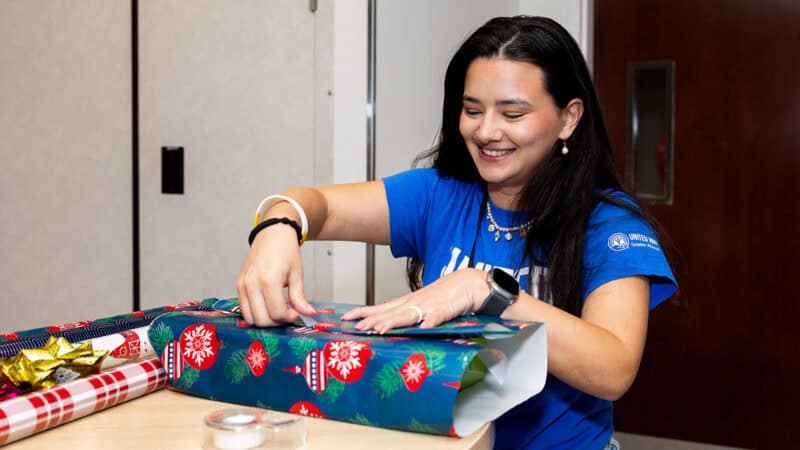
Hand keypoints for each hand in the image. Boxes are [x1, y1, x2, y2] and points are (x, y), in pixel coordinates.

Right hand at [236, 223, 315, 325]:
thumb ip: (299, 297)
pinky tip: (267, 304)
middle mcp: (252, 284)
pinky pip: (244, 308)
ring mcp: (243, 284)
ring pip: (250, 318)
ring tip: (277, 309)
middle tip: (287, 313)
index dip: (288, 317)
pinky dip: (256, 312)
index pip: (276, 313)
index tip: (295, 312)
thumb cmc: (286, 250)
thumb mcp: (297, 273)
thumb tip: (308, 313)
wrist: (272, 233)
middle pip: (262, 319)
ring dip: (265, 319)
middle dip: (276, 322)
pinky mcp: (239, 284)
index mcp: (269, 280)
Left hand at [340, 268, 488, 332]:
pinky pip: (437, 317)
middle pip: (389, 311)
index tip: (347, 317)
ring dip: (393, 322)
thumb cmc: (446, 294)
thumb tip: (391, 323)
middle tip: (355, 326)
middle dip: (371, 319)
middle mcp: (414, 303)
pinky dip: (430, 321)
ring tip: (380, 330)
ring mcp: (429, 306)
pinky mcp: (445, 310)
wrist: (469, 283)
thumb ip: (408, 314)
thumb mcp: (423, 304)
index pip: (382, 307)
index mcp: (408, 302)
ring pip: (408, 314)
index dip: (364, 312)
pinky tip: (424, 328)